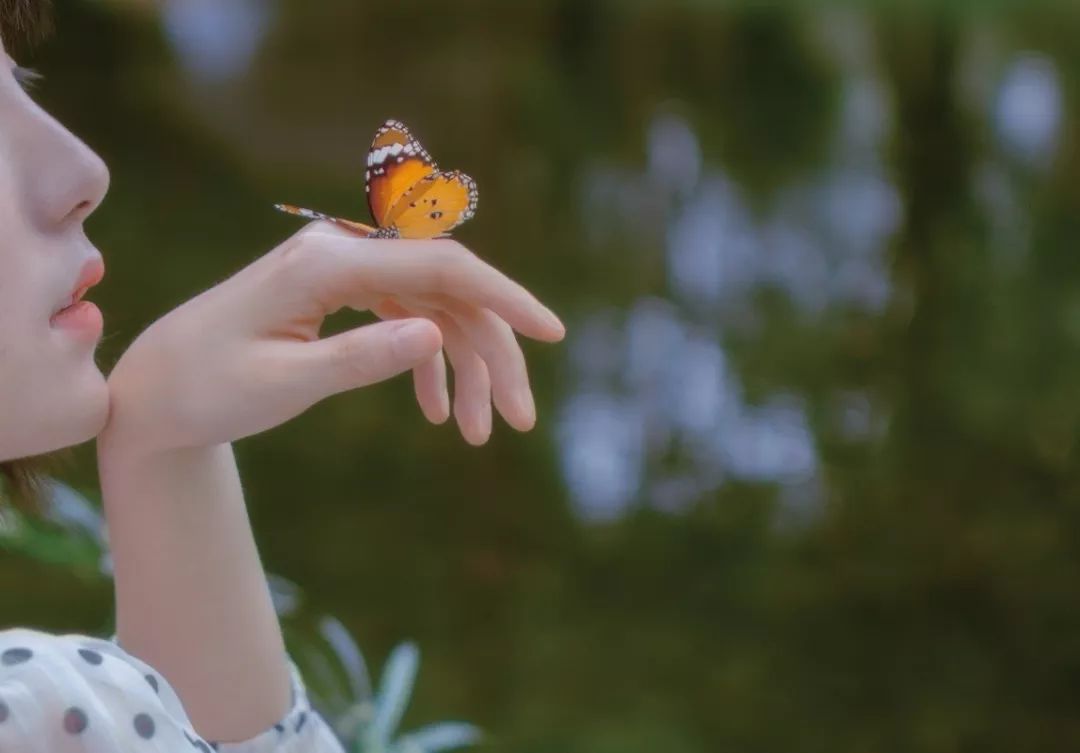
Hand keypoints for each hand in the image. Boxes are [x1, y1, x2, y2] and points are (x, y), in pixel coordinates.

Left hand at [98, 222, 564, 455]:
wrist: (158, 392)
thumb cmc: (207, 389)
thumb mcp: (282, 383)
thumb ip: (357, 358)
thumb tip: (433, 336)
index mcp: (326, 262)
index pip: (438, 266)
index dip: (502, 297)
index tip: (550, 332)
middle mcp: (343, 254)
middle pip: (448, 292)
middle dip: (492, 354)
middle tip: (518, 420)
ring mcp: (345, 273)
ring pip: (435, 310)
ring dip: (467, 368)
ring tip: (481, 432)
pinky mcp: (343, 296)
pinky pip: (407, 319)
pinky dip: (431, 364)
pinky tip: (442, 411)